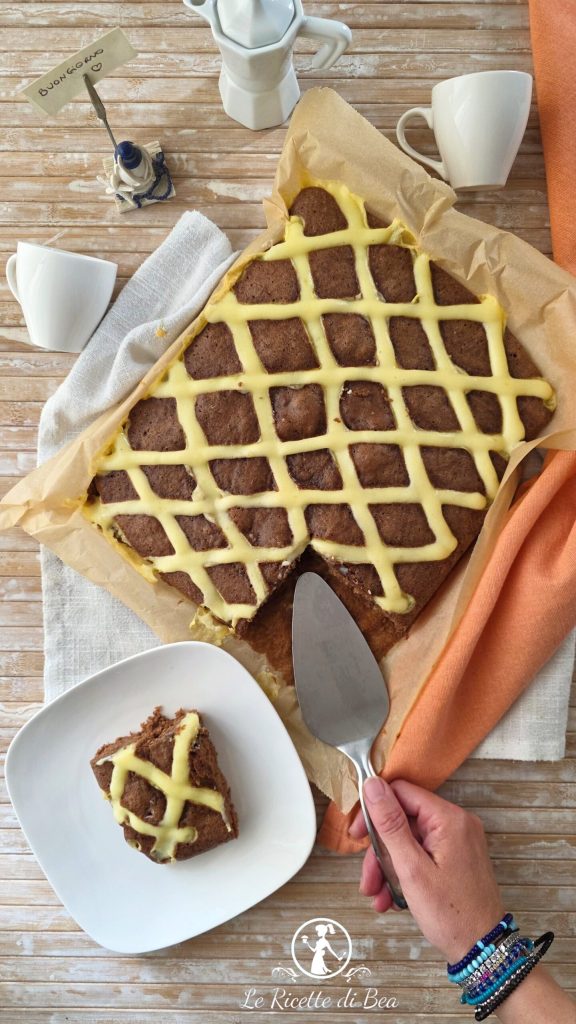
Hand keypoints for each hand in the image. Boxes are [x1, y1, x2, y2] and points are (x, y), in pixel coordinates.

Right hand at [350, 777, 503, 962]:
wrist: (482, 951)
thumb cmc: (452, 915)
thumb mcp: (412, 869)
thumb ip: (390, 824)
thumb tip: (373, 785)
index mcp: (448, 819)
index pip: (401, 793)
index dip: (374, 810)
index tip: (357, 835)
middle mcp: (456, 824)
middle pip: (403, 820)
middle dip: (380, 851)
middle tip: (367, 878)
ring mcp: (457, 841)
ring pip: (409, 841)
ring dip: (388, 867)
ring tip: (377, 895)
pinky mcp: (455, 857)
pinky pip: (421, 854)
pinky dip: (404, 872)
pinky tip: (392, 898)